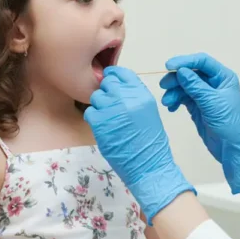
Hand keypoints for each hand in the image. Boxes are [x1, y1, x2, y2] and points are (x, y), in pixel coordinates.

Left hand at [84, 66, 195, 224]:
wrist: (149, 165)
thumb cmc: (150, 142)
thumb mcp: (148, 111)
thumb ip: (133, 96)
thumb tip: (116, 87)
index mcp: (142, 94)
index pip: (122, 73)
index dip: (114, 76)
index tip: (111, 83)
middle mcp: (127, 98)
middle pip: (107, 83)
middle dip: (106, 93)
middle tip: (110, 107)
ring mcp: (112, 109)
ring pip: (96, 97)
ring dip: (99, 107)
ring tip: (109, 120)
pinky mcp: (100, 122)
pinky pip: (90, 112)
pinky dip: (94, 119)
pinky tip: (103, 128)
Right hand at [159, 53, 239, 193]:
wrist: (231, 148)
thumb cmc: (228, 123)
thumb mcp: (212, 102)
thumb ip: (195, 86)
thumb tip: (180, 70)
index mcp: (223, 77)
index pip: (202, 61)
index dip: (185, 61)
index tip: (168, 66)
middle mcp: (214, 83)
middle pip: (191, 72)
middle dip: (176, 78)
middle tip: (163, 86)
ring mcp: (205, 94)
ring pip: (185, 85)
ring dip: (174, 91)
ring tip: (167, 103)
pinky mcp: (198, 106)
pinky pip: (183, 97)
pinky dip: (175, 100)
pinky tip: (171, 108)